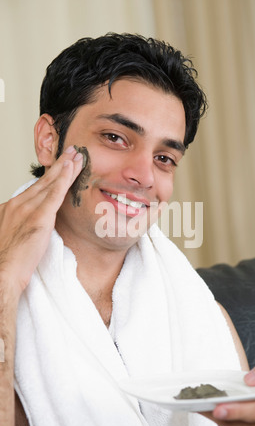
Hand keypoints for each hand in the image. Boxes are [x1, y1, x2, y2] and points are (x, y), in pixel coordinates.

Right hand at [0, 146, 82, 295]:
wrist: (2, 273)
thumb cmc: (8, 261)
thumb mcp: (12, 236)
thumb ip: (21, 225)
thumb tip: (30, 225)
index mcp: (10, 208)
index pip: (34, 189)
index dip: (49, 177)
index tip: (59, 166)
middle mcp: (17, 204)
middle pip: (43, 182)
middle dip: (59, 165)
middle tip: (71, 152)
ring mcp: (27, 209)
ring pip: (50, 184)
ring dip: (65, 168)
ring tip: (77, 155)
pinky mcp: (39, 217)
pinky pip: (54, 194)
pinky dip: (63, 179)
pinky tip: (71, 168)